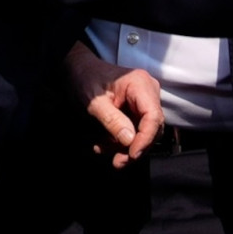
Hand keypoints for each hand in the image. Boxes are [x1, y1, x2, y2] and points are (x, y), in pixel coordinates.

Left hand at [66, 43, 162, 166]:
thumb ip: (112, 120)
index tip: (132, 155)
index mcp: (140, 84)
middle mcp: (148, 92)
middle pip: (152, 127)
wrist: (79, 71)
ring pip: (145, 132)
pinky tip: (104, 144)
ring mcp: (145, 101)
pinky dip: (121, 140)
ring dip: (126, 146)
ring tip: (103, 149)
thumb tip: (130, 141)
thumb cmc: (85, 80)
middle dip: (135, 147)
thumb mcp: (94, 103)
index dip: (145, 139)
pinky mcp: (138, 110)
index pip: (153, 117)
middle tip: (117, 162)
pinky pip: (136, 130)